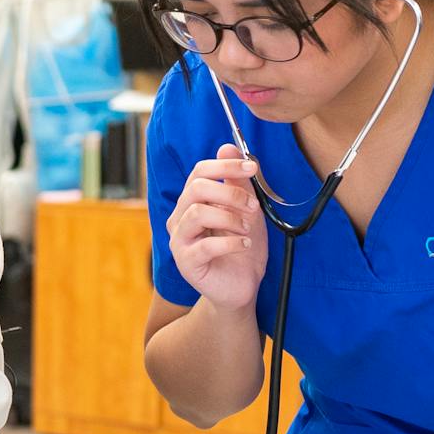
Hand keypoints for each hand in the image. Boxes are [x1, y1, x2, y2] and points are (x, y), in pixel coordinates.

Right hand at [164, 144, 267, 311]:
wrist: (241, 286)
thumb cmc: (241, 248)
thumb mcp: (246, 210)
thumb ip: (237, 182)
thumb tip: (227, 148)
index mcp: (191, 202)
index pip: (199, 172)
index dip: (225, 166)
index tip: (252, 167)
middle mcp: (180, 219)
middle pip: (196, 189)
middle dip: (231, 193)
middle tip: (253, 207)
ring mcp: (180, 241)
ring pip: (198, 213)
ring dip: (230, 218)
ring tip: (247, 228)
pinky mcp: (187, 263)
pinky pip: (206, 245)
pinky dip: (232, 242)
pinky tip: (244, 244)